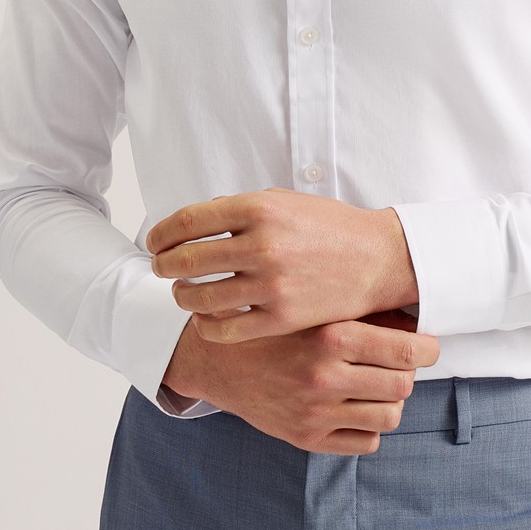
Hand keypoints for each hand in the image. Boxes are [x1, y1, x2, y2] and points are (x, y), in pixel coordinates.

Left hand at [147, 187, 417, 342]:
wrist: (376, 259)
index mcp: (258, 209)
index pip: (187, 222)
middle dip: (164, 266)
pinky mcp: (281, 318)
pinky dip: (205, 325)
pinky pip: (224, 328)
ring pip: (199, 297)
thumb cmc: (326, 226)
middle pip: (186, 261)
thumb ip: (238, 209)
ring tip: (183, 293)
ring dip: (181, 296)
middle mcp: (262, 245)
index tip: (154, 242)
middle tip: (161, 268)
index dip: (161, 234)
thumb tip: (193, 221)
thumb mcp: (283, 201)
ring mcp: (271, 285)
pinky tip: (205, 318)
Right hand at [164, 308, 440, 454]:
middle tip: (399, 361)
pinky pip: (366, 441)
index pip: (406, 350)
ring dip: (390, 400)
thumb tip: (413, 319)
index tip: (428, 344)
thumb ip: (360, 312)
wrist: (216, 357)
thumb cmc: (273, 324)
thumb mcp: (314, 306)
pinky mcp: (307, 438)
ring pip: (389, 416)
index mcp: (330, 335)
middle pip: (403, 384)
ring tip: (377, 384)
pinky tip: (357, 406)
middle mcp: (325, 376)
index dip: (427, 347)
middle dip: (408, 372)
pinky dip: (370, 426)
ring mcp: (315, 411)